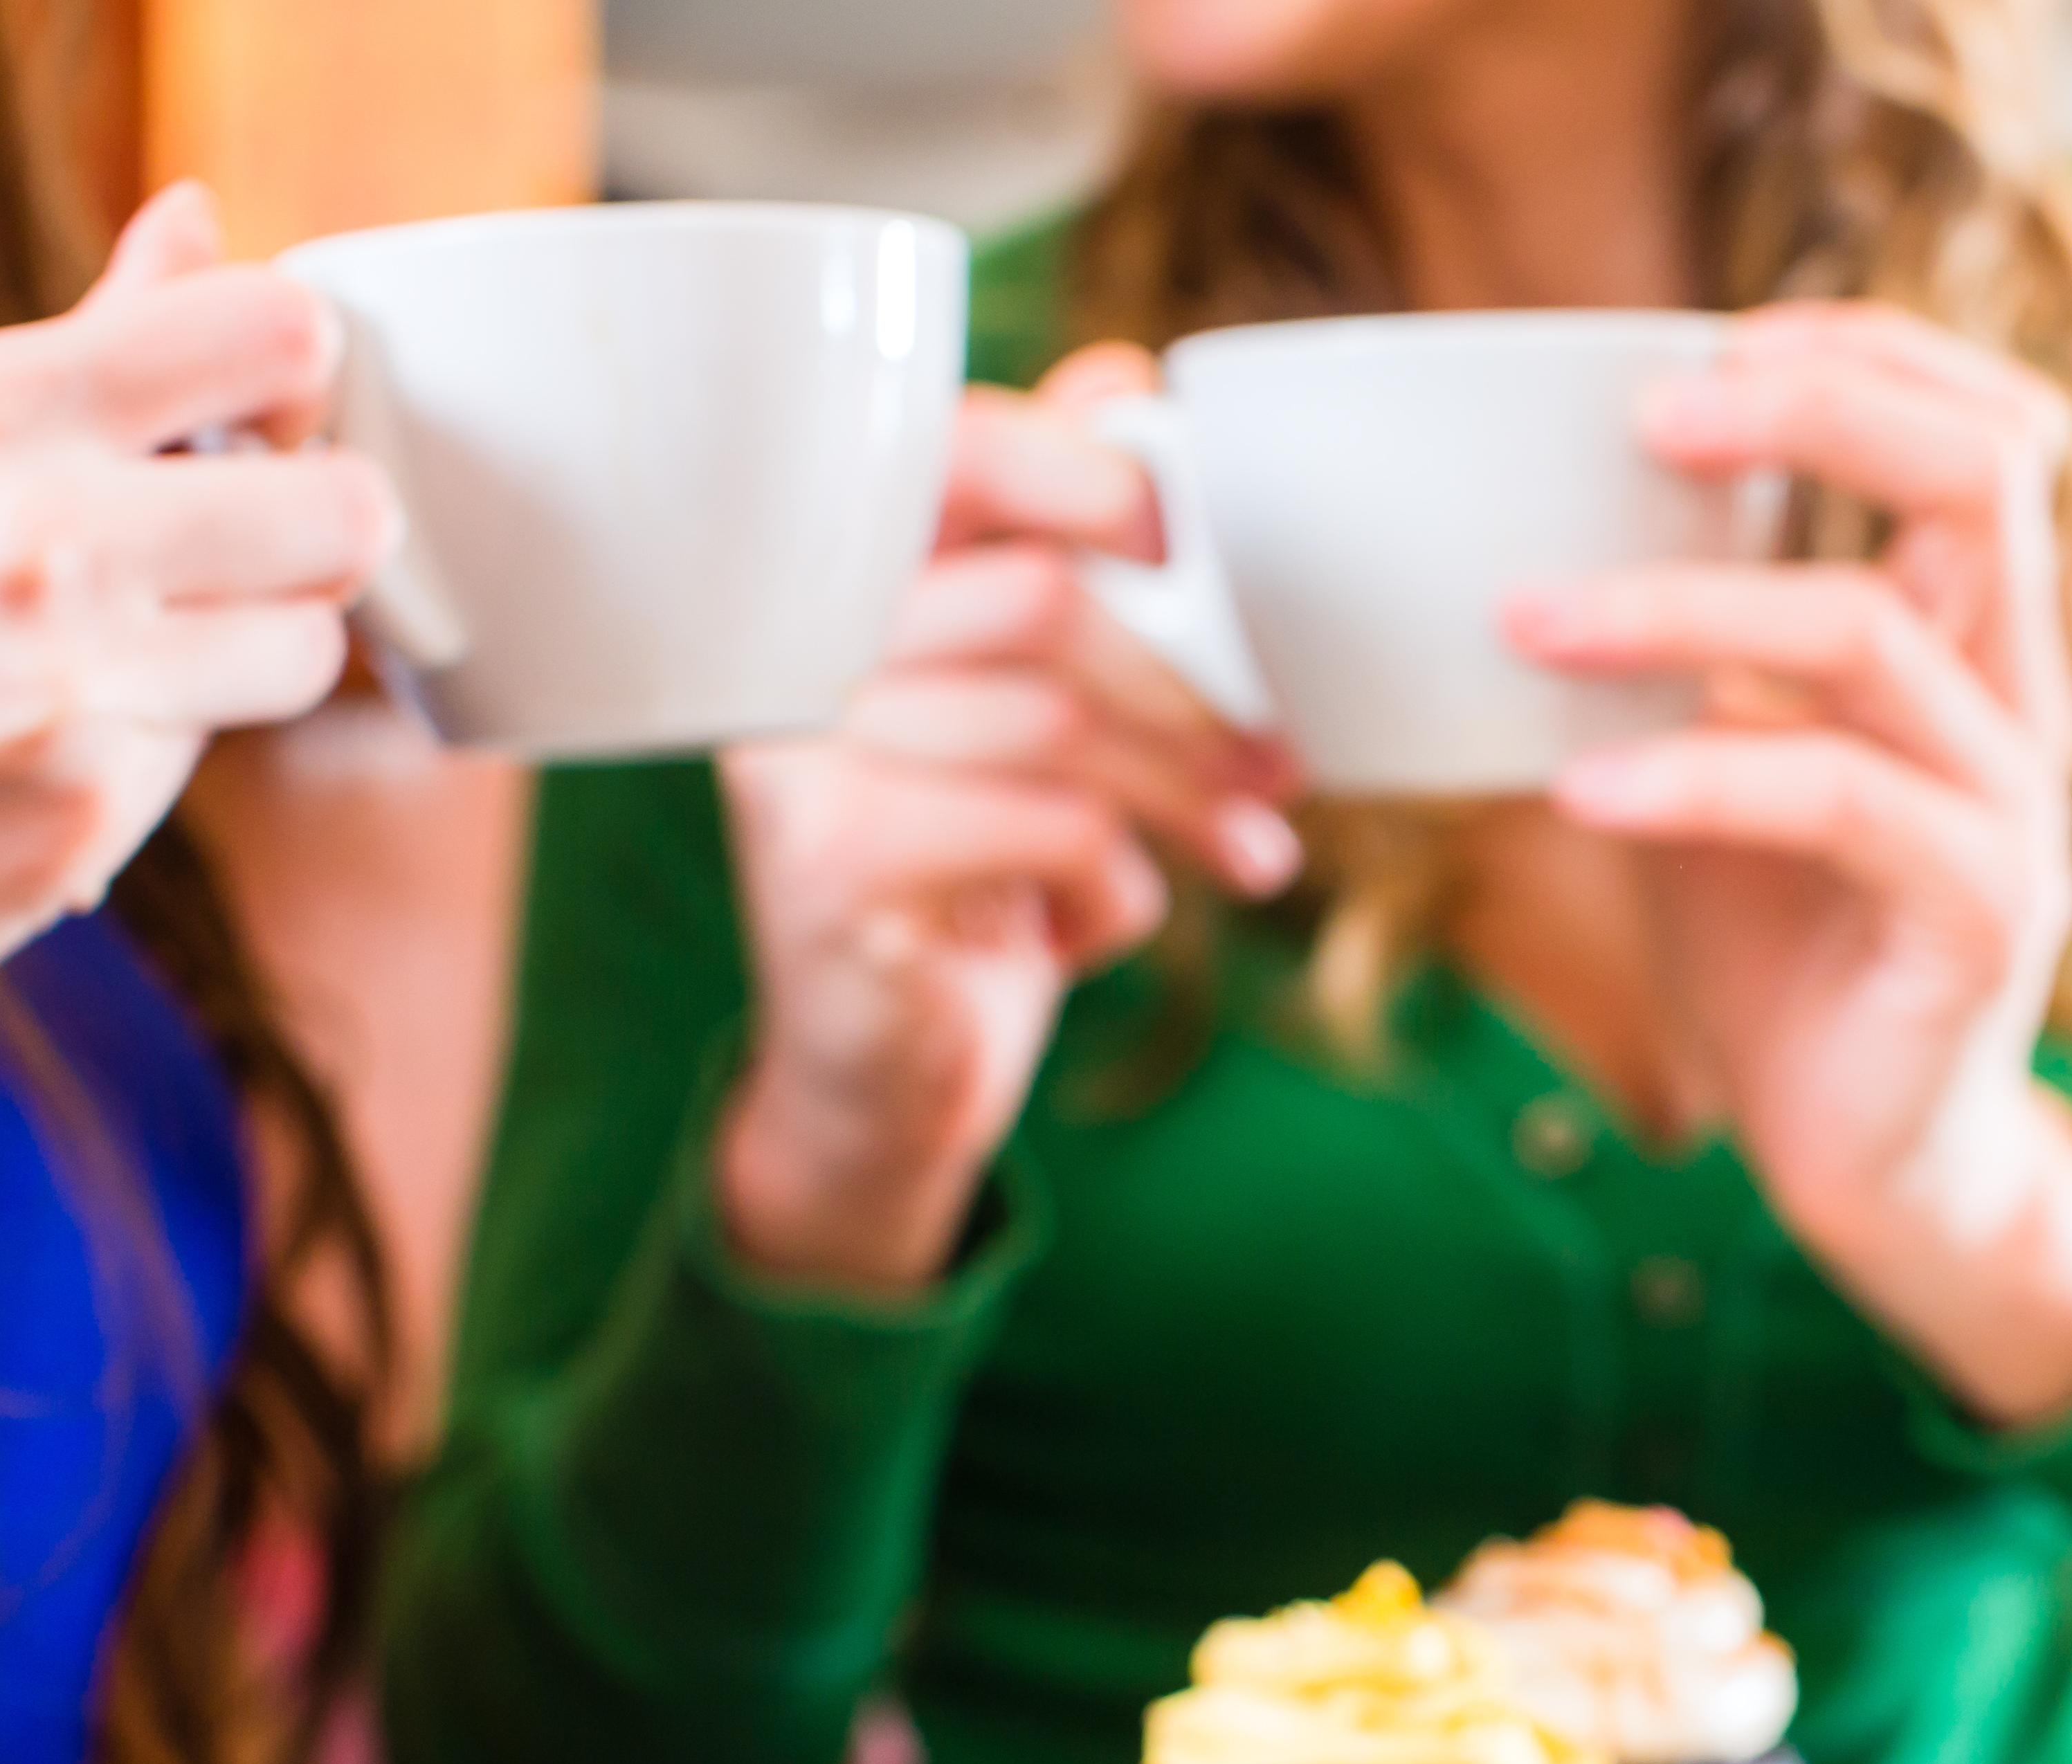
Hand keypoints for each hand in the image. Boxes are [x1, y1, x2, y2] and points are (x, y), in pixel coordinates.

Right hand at [0, 182, 395, 998]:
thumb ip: (91, 338)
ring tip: (121, 637)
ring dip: (246, 643)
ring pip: (302, 647)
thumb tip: (197, 218)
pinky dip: (138, 740)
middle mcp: (49, 545)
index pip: (277, 333)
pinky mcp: (85, 818)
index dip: (290, 371)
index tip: (254, 408)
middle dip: (313, 525)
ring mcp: (74, 691)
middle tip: (243, 537)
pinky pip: (195, 753)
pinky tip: (32, 731)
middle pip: (351, 513)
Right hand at [716, 343, 1302, 1294]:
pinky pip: (1044, 827)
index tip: (1177, 536)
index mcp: (837, 582)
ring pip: (1057, 723)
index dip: (1078, 469)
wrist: (885, 1080)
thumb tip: (1121, 376)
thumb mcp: (1029, 710)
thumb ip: (1058, 558)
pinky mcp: (833, 862)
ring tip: (1254, 854)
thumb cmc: (972, 870)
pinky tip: (1100, 921)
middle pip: (1040, 604)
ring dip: (1187, 795)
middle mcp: (792, 649)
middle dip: (1187, 690)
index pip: (950, 454)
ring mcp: (796, 756)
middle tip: (1279, 763)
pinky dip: (1111, 880)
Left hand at [1503, 304, 2071, 1426]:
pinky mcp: (1979, 914)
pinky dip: (1693, 776)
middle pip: (1988, 471)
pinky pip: (1835, 798)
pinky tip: (1578, 793)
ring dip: (1680, 608)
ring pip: (1874, 631)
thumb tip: (1515, 546)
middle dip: (1816, 404)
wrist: (1871, 1169)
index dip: (1869, 353)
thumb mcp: (1714, 774)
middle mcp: (2021, 706)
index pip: (1987, 432)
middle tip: (1648, 412)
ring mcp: (2013, 809)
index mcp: (1976, 651)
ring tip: (1526, 619)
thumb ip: (1679, 667)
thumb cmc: (1787, 962)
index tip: (1711, 339)